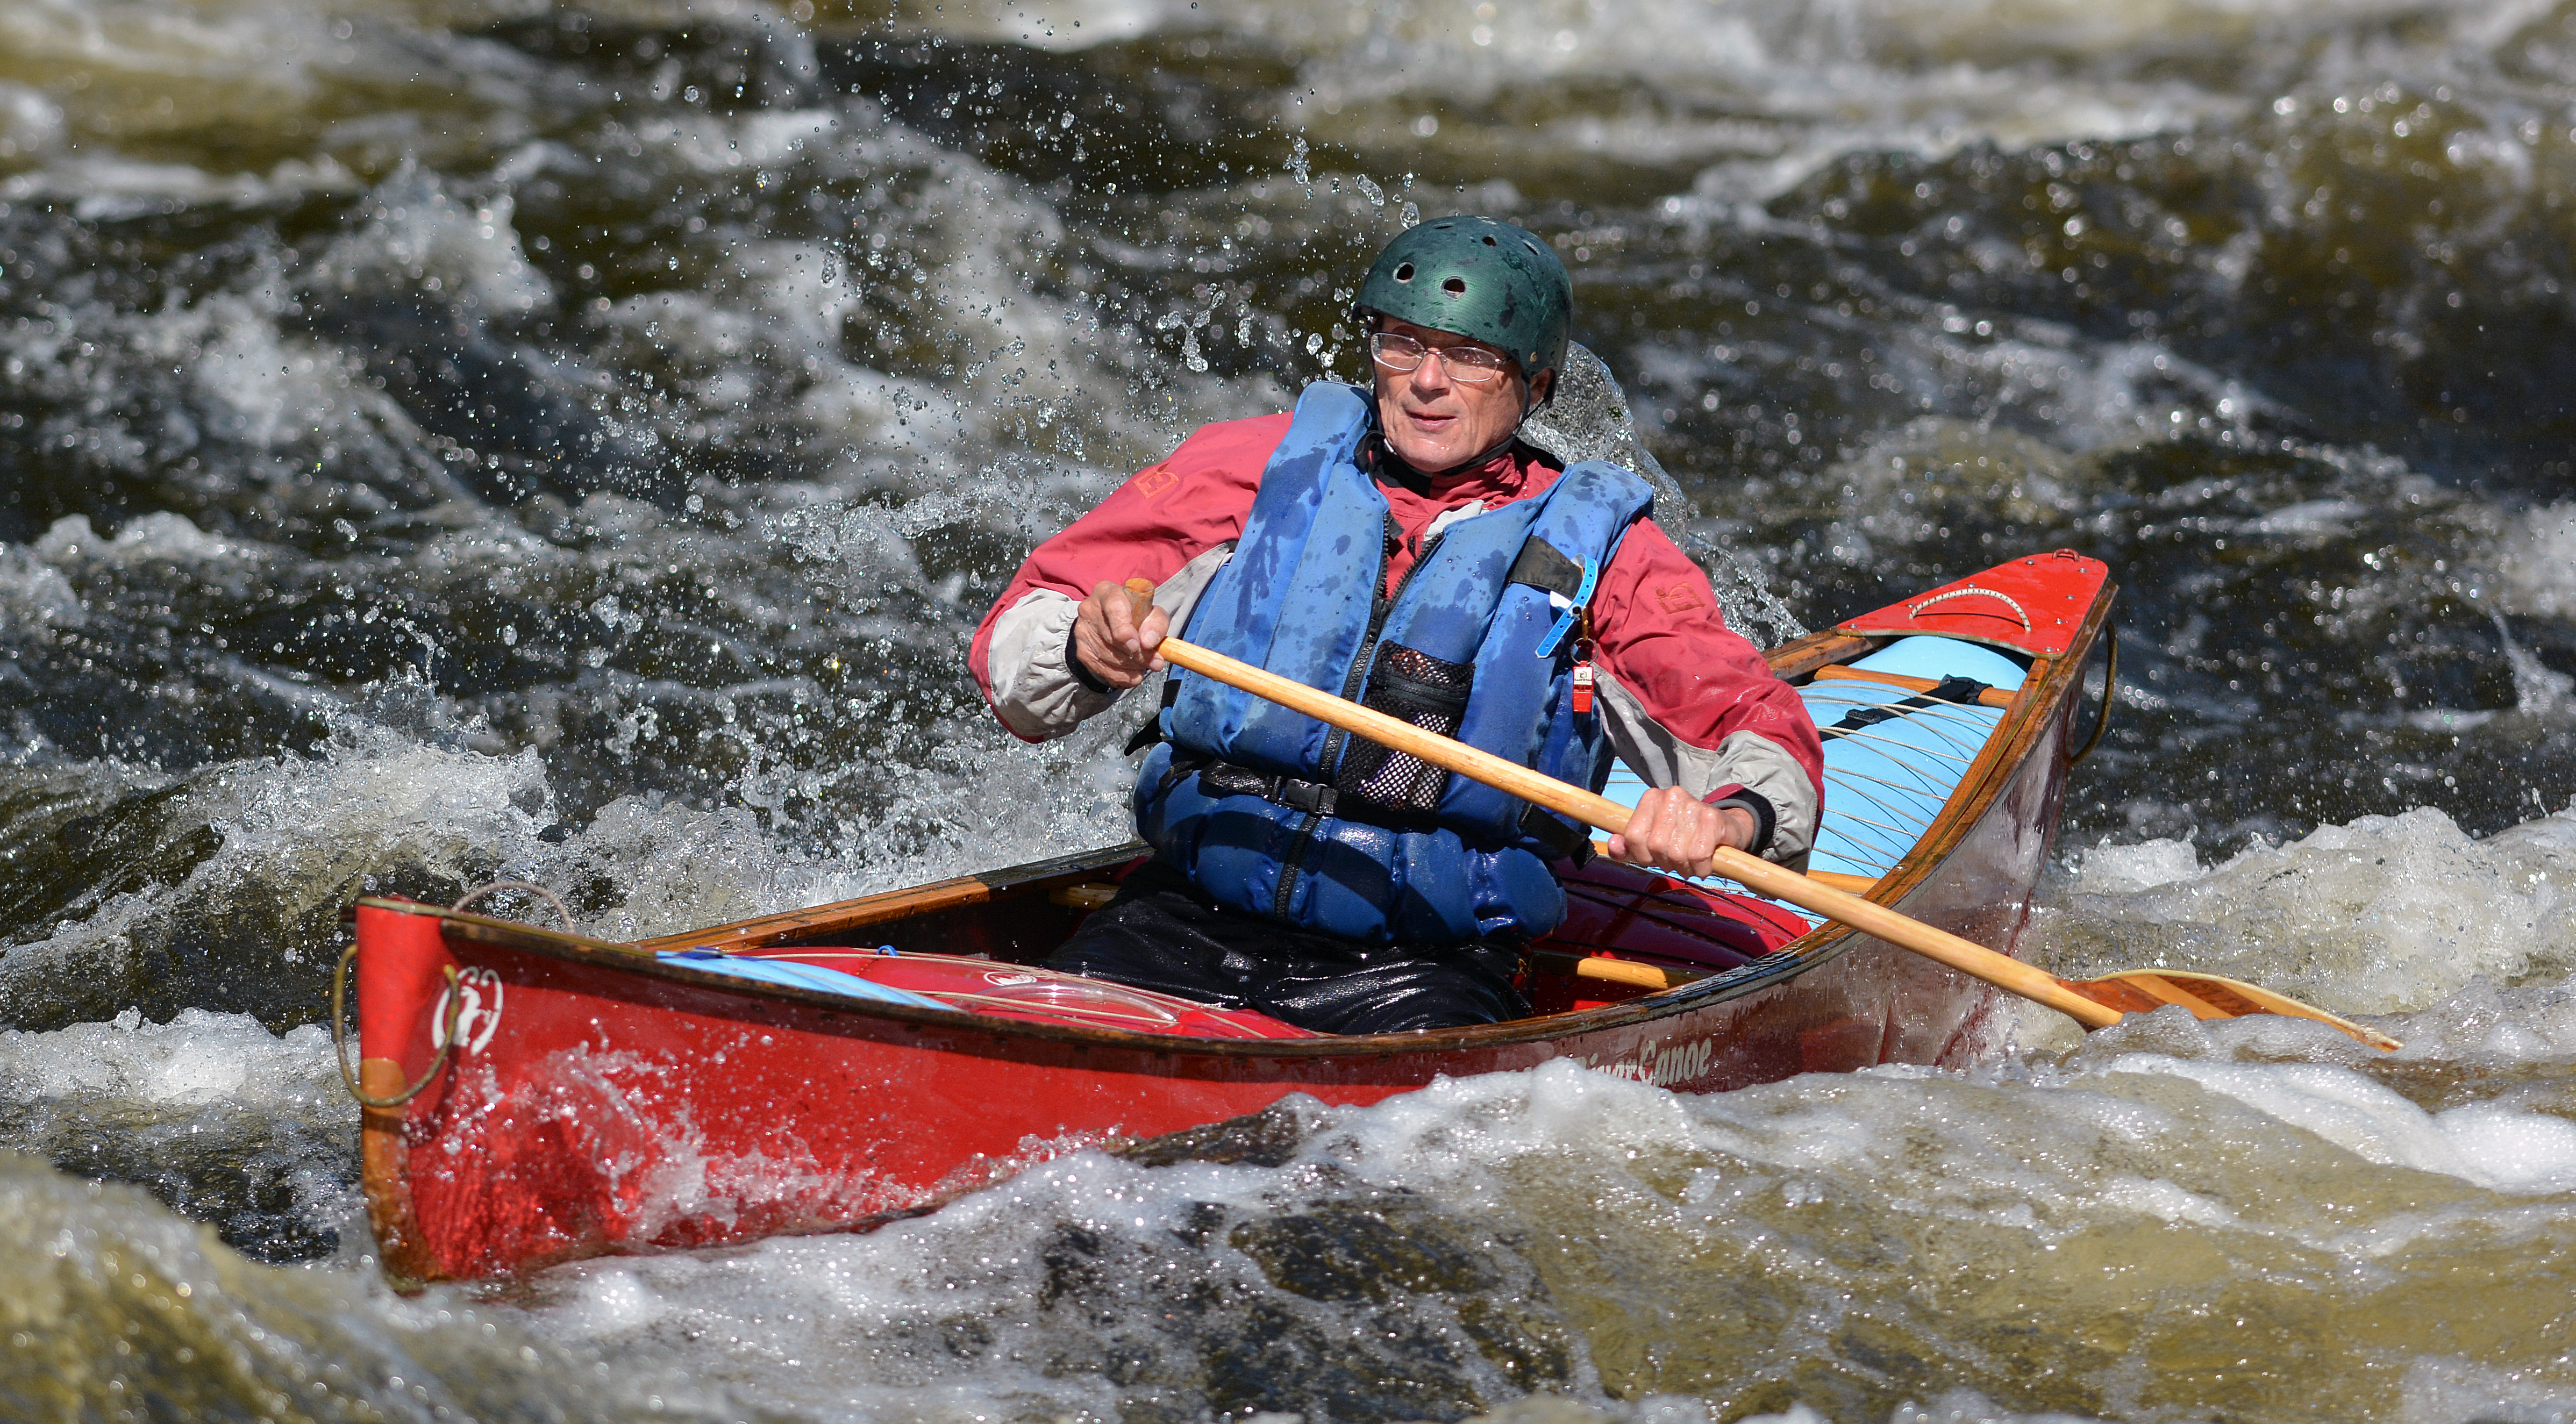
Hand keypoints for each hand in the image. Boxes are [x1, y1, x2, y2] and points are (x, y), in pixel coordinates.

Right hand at [1072, 579, 1169, 689]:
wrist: (1111, 624)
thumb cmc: (1136, 615)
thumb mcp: (1152, 613)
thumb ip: (1157, 623)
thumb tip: (1148, 642)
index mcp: (1107, 592)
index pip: (1113, 606)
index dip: (1124, 628)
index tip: (1136, 645)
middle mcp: (1090, 608)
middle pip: (1113, 637)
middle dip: (1138, 654)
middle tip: (1155, 662)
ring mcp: (1083, 630)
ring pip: (1109, 656)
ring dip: (1132, 667)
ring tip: (1146, 666)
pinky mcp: (1081, 650)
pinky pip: (1102, 669)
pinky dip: (1121, 676)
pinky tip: (1133, 676)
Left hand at [1606, 785, 1756, 877]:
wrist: (1725, 829)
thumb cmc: (1683, 837)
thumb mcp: (1651, 841)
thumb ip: (1628, 846)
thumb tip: (1613, 845)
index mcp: (1651, 798)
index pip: (1633, 836)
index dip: (1643, 855)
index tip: (1655, 857)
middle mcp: (1671, 796)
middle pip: (1655, 846)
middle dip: (1666, 862)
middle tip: (1677, 860)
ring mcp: (1693, 805)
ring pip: (1676, 853)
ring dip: (1685, 867)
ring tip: (1691, 861)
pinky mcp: (1712, 818)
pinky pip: (1697, 855)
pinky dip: (1701, 867)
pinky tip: (1705, 862)